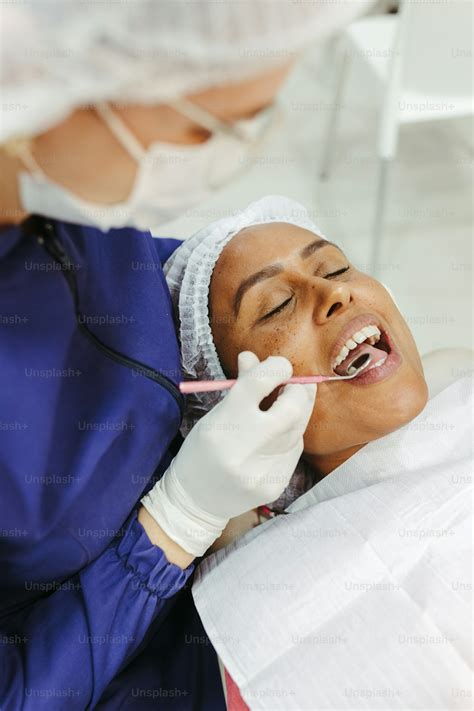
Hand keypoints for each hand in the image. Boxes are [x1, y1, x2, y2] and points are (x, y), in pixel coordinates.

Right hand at [141, 351, 316, 555]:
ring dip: (296, 413)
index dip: (278, 367)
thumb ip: (241, 386)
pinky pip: (294, 450)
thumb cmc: (203, 449)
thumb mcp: (215, 414)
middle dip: (298, 391)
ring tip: (284, 407)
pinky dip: (289, 437)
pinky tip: (276, 437)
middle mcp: (244, 449)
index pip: (261, 383)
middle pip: (293, 408)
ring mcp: (262, 471)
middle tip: (292, 385)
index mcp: (223, 424)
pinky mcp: (275, 485)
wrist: (195, 501)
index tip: (280, 366)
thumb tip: (255, 356)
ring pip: (298, 429)